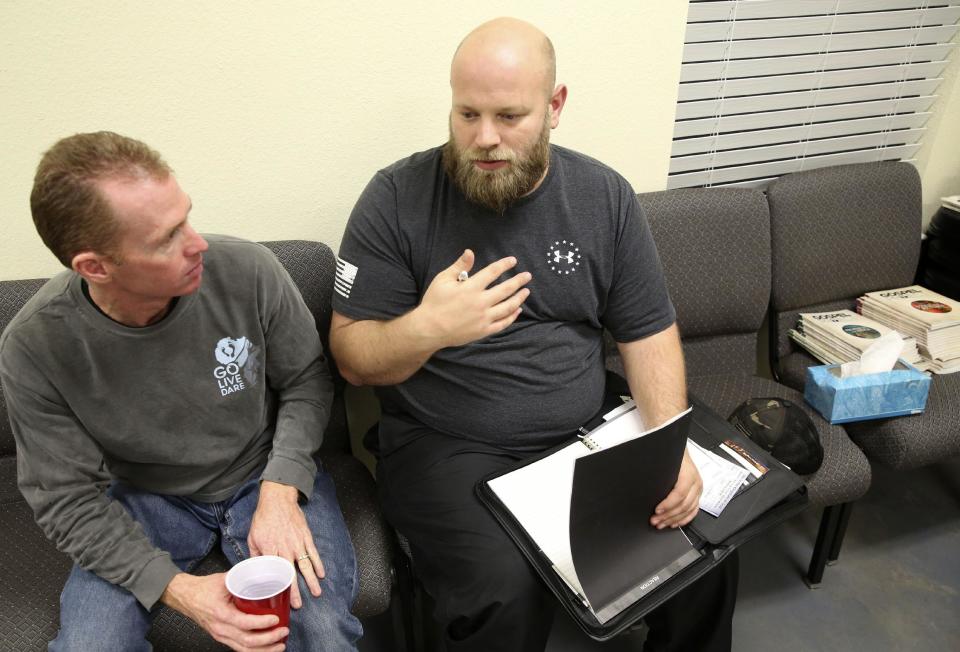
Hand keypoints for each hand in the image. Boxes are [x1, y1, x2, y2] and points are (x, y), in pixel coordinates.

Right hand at [161, 572, 287, 651]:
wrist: (185, 596)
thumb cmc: (203, 587)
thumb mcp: (223, 579)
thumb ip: (242, 576)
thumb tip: (262, 570)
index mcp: (220, 613)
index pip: (244, 623)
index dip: (262, 623)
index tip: (276, 619)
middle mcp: (221, 629)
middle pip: (247, 641)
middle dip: (269, 639)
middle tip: (284, 631)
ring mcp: (221, 636)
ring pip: (244, 650)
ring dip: (264, 650)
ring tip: (280, 645)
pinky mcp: (222, 638)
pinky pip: (239, 649)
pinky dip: (255, 651)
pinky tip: (267, 649)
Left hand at [248, 481, 324, 608]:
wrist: (278, 499)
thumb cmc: (263, 518)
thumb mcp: (252, 536)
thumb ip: (255, 554)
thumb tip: (253, 569)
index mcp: (270, 549)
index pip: (274, 573)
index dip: (277, 587)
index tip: (279, 600)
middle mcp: (285, 548)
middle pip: (291, 573)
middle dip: (295, 591)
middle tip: (299, 605)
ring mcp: (297, 543)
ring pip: (305, 565)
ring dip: (311, 580)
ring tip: (316, 593)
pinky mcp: (306, 536)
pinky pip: (313, 553)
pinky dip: (318, 563)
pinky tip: (322, 574)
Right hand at [414, 249, 531, 347]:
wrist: (429, 329)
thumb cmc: (434, 302)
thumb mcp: (443, 280)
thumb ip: (459, 266)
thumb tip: (470, 252)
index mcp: (470, 288)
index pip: (492, 272)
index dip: (504, 265)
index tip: (513, 261)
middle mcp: (480, 302)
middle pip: (505, 289)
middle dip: (518, 281)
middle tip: (527, 276)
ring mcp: (483, 318)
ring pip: (508, 307)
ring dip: (519, 298)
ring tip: (526, 291)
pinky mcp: (483, 330)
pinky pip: (503, 323)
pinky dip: (512, 316)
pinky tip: (517, 310)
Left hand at [651, 449, 701, 528]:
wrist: (681, 448)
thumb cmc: (673, 454)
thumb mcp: (665, 461)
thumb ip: (659, 473)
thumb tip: (645, 486)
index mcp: (689, 474)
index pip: (679, 494)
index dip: (668, 504)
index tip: (657, 510)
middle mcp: (696, 483)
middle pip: (683, 505)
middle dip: (668, 515)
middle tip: (655, 520)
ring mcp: (698, 489)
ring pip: (688, 510)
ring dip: (673, 520)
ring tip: (661, 524)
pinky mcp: (698, 494)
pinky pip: (694, 510)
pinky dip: (684, 519)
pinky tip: (674, 523)